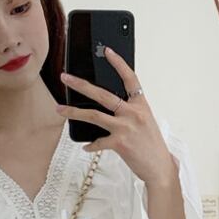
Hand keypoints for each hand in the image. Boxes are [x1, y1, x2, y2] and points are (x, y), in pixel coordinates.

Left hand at [55, 47, 177, 186]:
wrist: (159, 167)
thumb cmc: (152, 145)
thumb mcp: (145, 122)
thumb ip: (129, 111)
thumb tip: (108, 106)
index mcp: (141, 105)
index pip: (130, 78)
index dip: (119, 63)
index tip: (107, 51)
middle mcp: (133, 113)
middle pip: (103, 94)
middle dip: (81, 84)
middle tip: (66, 78)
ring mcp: (125, 127)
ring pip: (94, 115)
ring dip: (74, 112)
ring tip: (59, 109)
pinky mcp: (119, 143)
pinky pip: (98, 142)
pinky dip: (90, 145)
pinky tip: (86, 146)